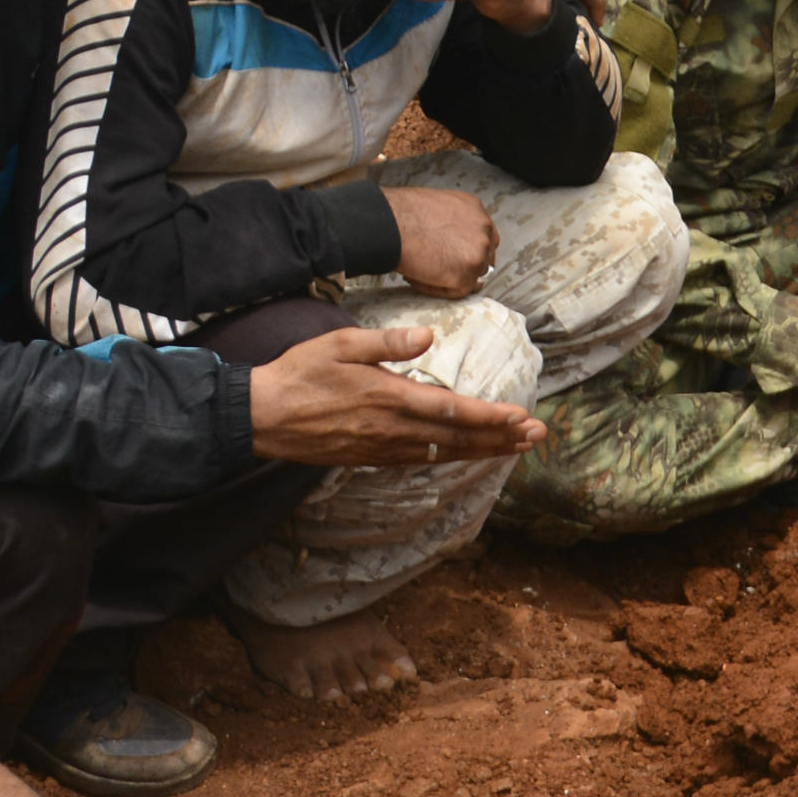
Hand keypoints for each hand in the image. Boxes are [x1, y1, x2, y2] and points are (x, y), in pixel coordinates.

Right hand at [246, 324, 541, 466]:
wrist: (260, 417)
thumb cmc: (299, 374)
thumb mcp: (340, 344)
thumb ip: (386, 342)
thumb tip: (427, 336)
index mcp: (388, 398)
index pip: (452, 411)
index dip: (491, 417)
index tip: (521, 417)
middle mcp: (392, 430)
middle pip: (458, 438)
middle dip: (501, 438)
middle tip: (537, 435)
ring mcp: (383, 448)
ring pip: (445, 453)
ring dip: (484, 450)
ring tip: (517, 447)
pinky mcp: (373, 458)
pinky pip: (424, 460)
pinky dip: (453, 457)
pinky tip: (470, 454)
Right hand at [386, 182, 499, 296]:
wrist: (387, 224)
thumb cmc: (399, 215)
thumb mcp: (435, 207)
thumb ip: (450, 224)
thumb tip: (448, 242)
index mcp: (474, 209)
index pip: (484, 236)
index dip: (469, 250)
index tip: (454, 257)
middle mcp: (482, 228)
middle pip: (484, 257)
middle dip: (464, 266)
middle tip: (439, 269)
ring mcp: (478, 252)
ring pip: (471, 276)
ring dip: (448, 278)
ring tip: (420, 270)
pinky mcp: (465, 273)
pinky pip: (456, 291)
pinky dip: (436, 288)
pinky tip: (417, 276)